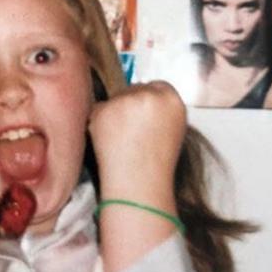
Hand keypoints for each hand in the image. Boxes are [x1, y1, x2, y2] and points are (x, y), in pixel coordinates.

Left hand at [88, 81, 185, 200]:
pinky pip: (98, 110)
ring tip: (122, 141)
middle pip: (134, 89)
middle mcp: (151, 96)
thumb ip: (160, 109)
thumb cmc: (156, 164)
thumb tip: (140, 97)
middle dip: (129, 106)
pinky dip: (99, 123)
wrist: (139, 185)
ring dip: (113, 114)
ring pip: (115, 98)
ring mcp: (126, 101)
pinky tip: (109, 142)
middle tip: (131, 133)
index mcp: (172, 100)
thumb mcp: (173, 130)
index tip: (143, 114)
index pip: (157, 86)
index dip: (148, 100)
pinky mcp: (105, 109)